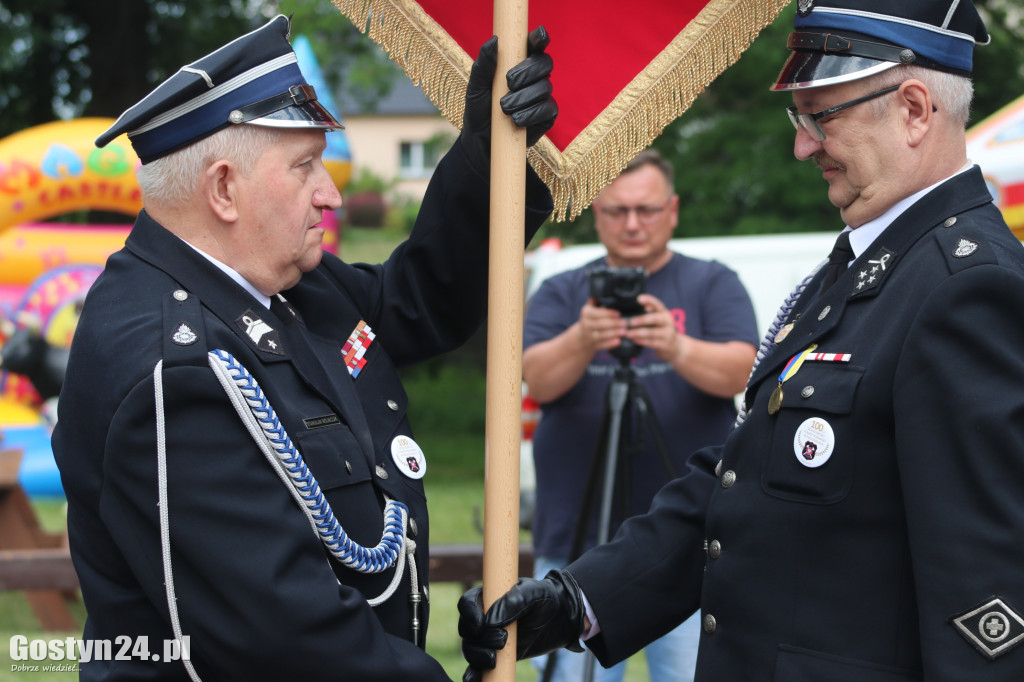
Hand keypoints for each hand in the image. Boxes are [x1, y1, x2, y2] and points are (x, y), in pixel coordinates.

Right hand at [459, 570, 584, 681]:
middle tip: (502, 641)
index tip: (480, 625)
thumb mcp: (533, 593)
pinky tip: (474, 679)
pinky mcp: (496, 657)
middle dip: (479, 639)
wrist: (561, 619)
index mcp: (489, 597)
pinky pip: (477, 667)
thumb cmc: (546, 600)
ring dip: (478, 657)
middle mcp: (484, 617)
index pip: (467, 603)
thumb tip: (490, 621)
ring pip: (470, 649)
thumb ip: (513, 602)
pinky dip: (473, 674)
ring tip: (495, 660)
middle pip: (467, 630)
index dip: (469, 614)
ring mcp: (488, 638)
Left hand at [460, 26, 557, 173]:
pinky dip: (531, 114)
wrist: (481, 143)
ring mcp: (543, 97)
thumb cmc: (479, 111)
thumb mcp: (476, 87)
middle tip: (509, 83)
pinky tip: (516, 120)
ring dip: (523, 97)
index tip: (537, 37)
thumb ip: (484, 64)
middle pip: (545, 63)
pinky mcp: (547, 117)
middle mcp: (535, 77)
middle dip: (528, 71)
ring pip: (545, 87)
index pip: (535, 45)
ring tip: (504, 109)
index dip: (540, 38)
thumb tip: (494, 40)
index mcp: (520, 63)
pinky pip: (548, 109)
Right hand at [579, 300, 626, 352]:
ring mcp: (589, 336)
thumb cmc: (591, 319)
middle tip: (625, 323)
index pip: (597, 313)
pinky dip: (611, 344)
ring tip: (624, 331)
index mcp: (586, 313)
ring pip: (602, 335)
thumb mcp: (590, 308)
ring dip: (614, 333)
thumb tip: (602, 290)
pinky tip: (619, 341)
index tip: (619, 313)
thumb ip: (596, 300)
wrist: (581, 338)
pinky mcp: (593, 345)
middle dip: (614, 324)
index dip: (609, 313)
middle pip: (600, 324)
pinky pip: (602, 345)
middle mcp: (586, 324)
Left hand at [624, 293, 684, 362]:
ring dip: (638, 333)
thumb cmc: (661, 329)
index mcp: (664, 313)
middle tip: (630, 322)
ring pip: (652, 332)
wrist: (674, 346)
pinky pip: (651, 343)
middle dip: (642, 320)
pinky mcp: (664, 345)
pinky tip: (634, 340)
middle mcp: (667, 322)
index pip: (657, 304)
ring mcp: (667, 334)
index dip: (649, 300)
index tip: (639, 298)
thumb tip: (638, 301)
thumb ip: (650, 311)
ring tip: (628, 333)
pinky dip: (642, 341)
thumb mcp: (659, 318)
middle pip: (655, 318)